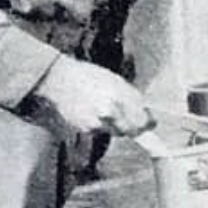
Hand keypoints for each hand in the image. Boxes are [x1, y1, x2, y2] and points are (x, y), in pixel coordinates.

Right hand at [30, 57, 152, 136]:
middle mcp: (110, 111)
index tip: (150, 123)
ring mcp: (96, 122)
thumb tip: (143, 109)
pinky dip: (97, 125)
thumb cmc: (86, 76)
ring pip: (113, 131)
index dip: (148, 122)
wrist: (57, 80)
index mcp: (120, 95)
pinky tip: (89, 112)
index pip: (142, 119)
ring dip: (113, 125)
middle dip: (134, 127)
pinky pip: (97, 131)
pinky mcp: (84, 129)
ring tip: (101, 109)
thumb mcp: (114, 80)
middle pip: (130, 130)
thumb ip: (129, 96)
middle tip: (133, 122)